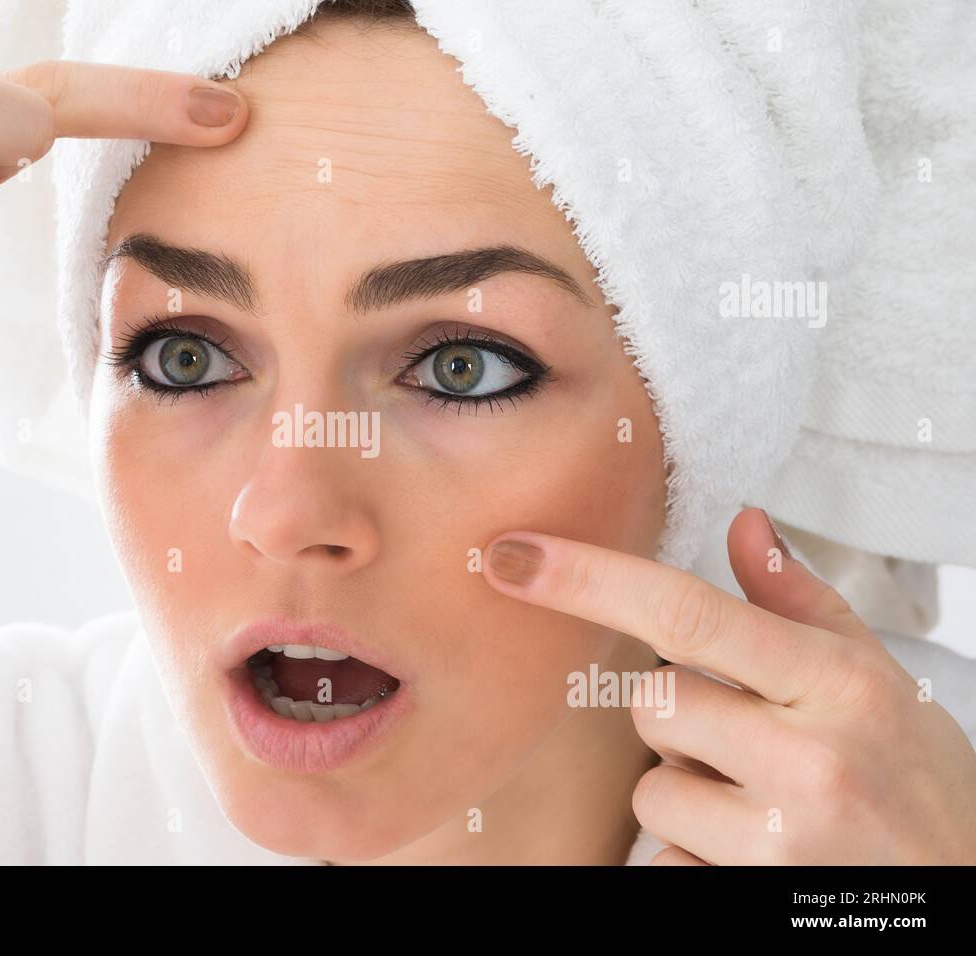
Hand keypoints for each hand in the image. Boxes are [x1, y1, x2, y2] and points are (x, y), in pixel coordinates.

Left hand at [483, 507, 975, 863]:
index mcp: (836, 684)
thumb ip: (798, 599)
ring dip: (686, 786)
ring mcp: (779, 839)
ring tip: (762, 797)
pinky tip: (756, 844)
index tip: (514, 554)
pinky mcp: (746, 896)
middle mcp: (808, 759)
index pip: (687, 612)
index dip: (589, 578)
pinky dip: (693, 848)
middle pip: (651, 701)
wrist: (965, 894)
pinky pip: (664, 855)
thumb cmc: (918, 779)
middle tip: (746, 735)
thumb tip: (743, 522)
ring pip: (650, 785)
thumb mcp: (877, 678)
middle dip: (677, 713)